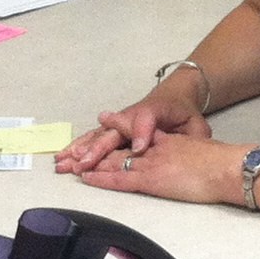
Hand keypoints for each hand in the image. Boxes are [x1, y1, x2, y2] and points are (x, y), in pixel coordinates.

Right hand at [53, 98, 210, 174]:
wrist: (175, 95)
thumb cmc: (184, 114)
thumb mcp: (195, 124)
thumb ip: (192, 135)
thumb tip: (186, 147)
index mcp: (156, 111)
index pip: (147, 118)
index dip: (141, 132)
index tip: (138, 148)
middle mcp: (133, 115)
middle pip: (114, 130)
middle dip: (98, 147)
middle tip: (84, 162)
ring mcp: (120, 121)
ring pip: (99, 135)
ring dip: (81, 149)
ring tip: (64, 161)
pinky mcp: (113, 128)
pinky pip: (95, 138)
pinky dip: (79, 147)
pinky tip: (64, 156)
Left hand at [68, 131, 242, 206]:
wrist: (227, 166)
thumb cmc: (220, 161)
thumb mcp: (201, 145)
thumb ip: (190, 147)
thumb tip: (192, 152)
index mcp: (167, 139)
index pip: (138, 131)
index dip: (118, 126)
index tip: (104, 119)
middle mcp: (154, 147)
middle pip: (118, 146)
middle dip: (93, 150)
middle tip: (71, 154)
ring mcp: (151, 162)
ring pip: (114, 161)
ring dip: (91, 163)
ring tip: (70, 165)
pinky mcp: (152, 179)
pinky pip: (121, 178)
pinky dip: (103, 177)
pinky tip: (89, 177)